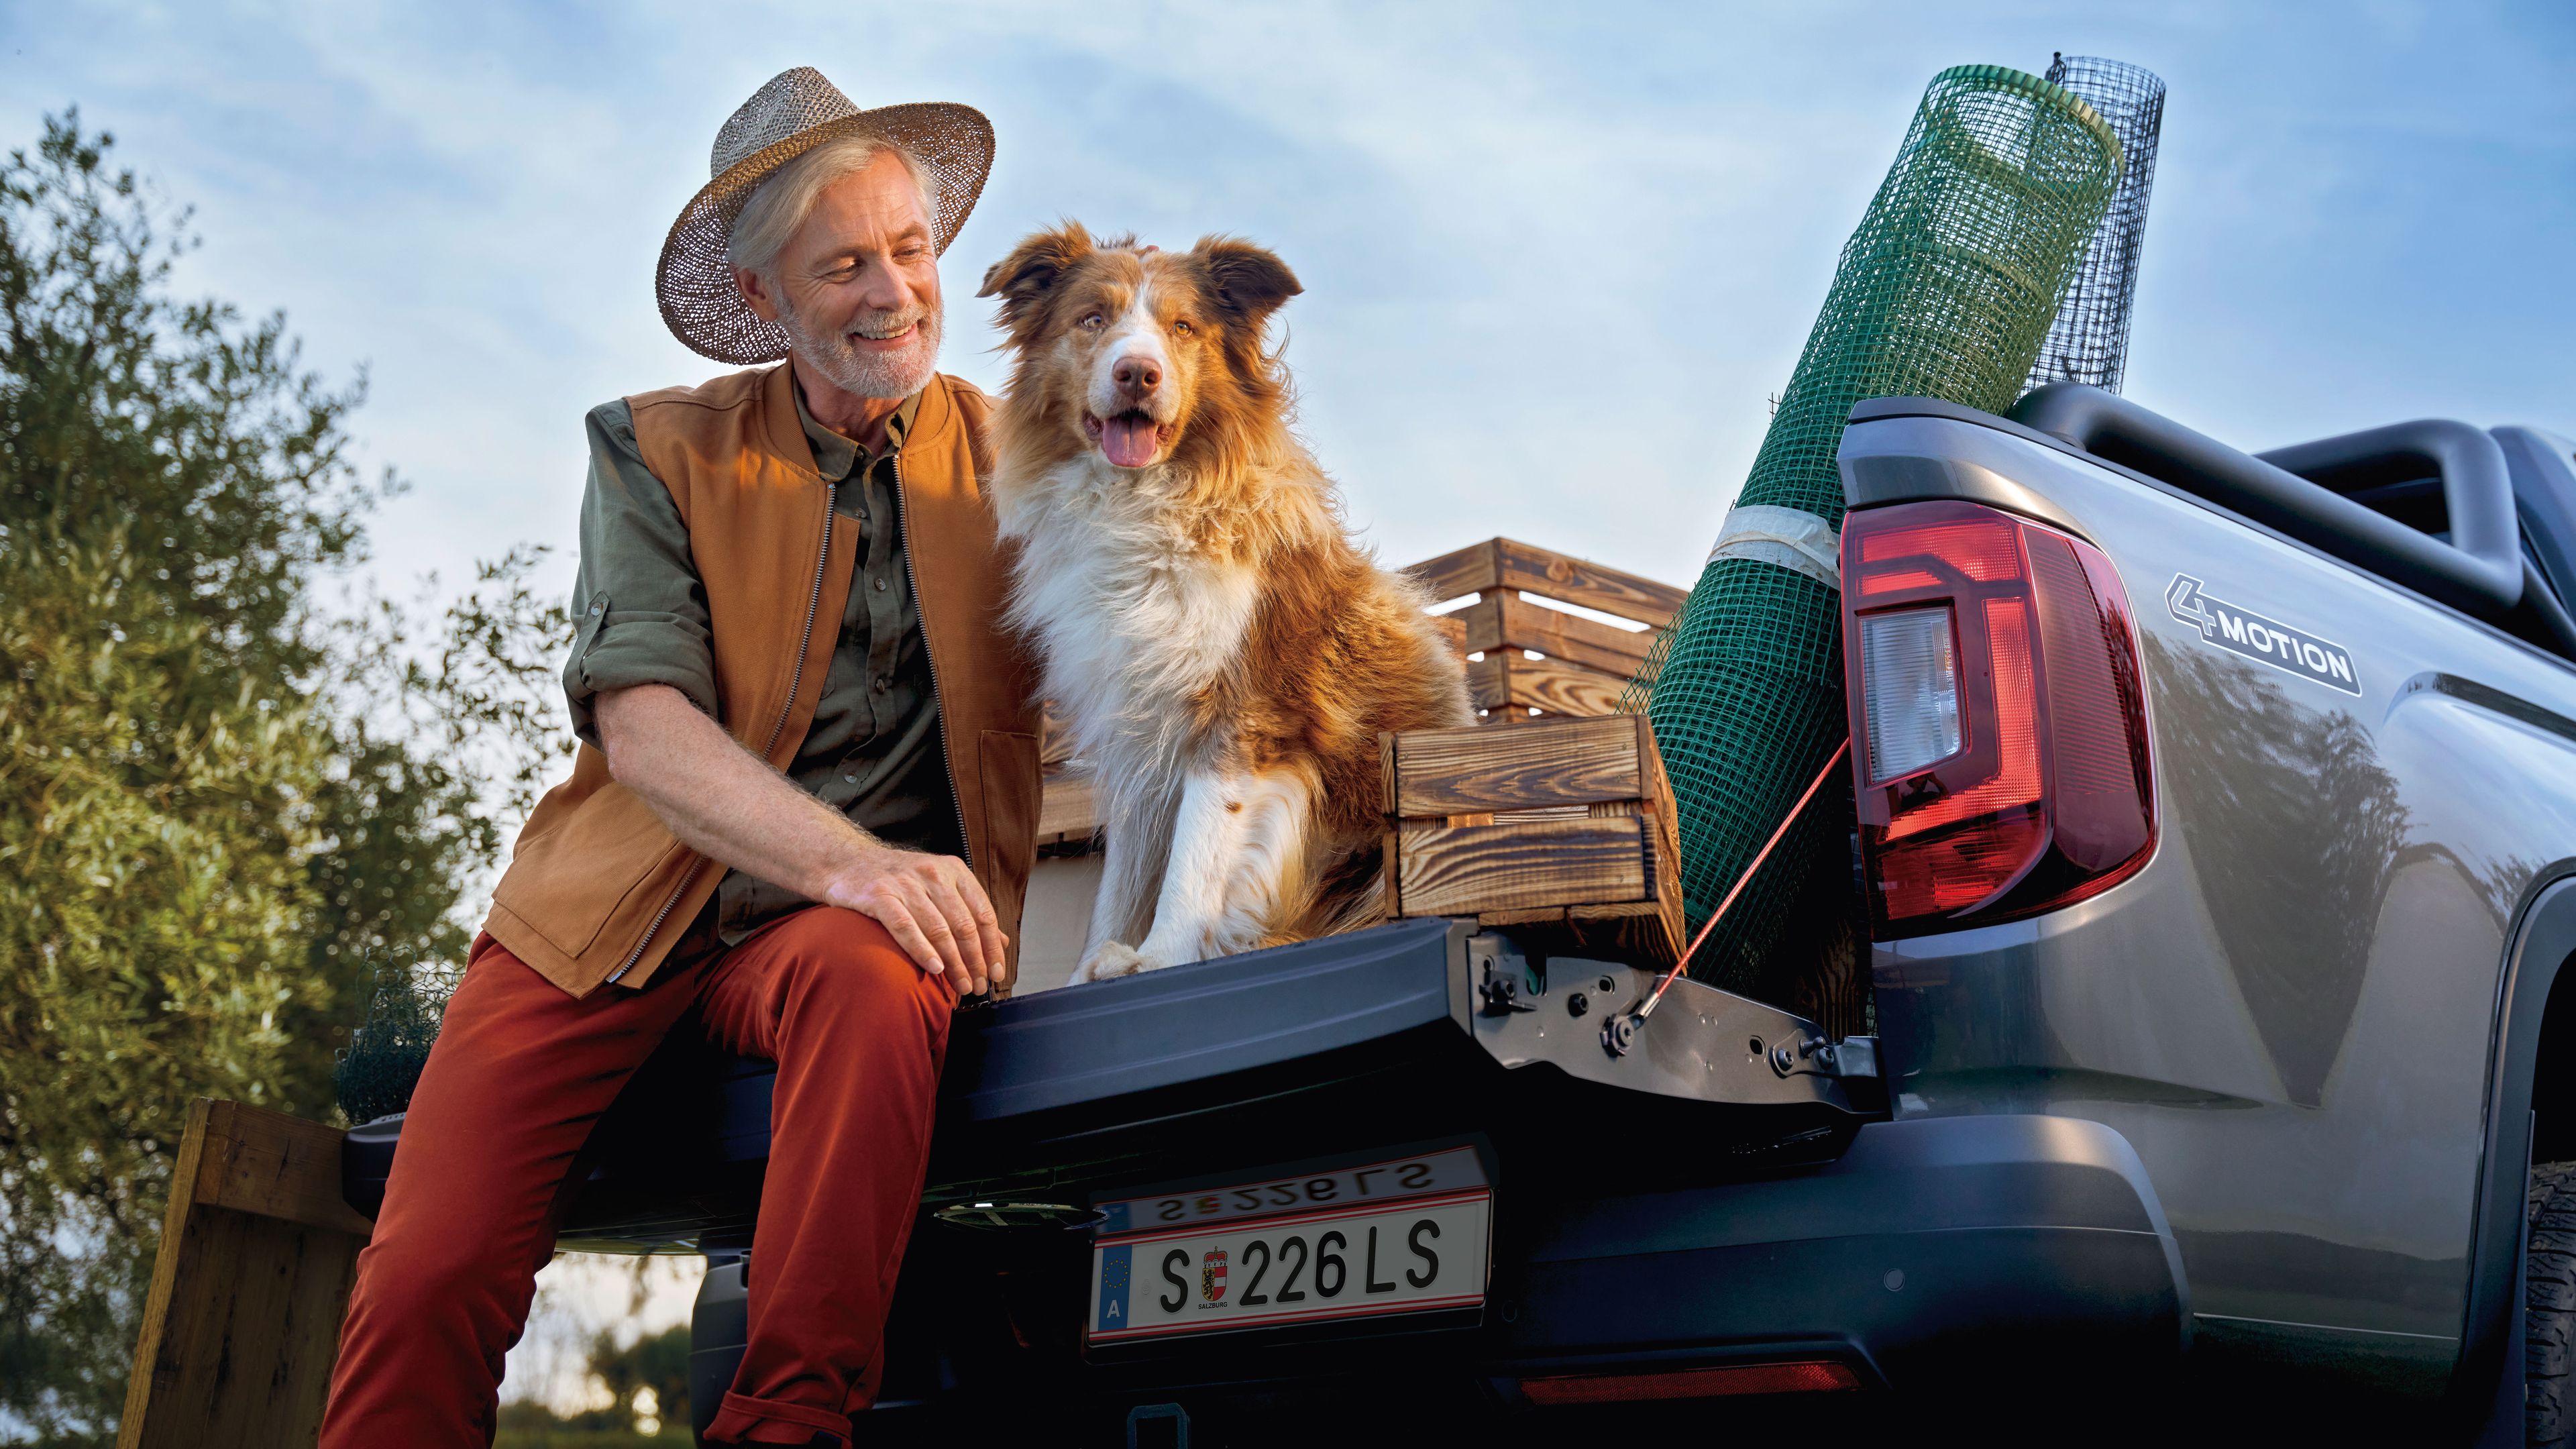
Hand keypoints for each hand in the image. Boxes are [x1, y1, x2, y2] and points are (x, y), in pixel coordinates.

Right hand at [819, 846, 1008, 995]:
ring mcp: (905, 883)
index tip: (996, 973)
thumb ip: (969, 911)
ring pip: (939, 929)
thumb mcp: (939, 886)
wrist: (847, 860)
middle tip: (978, 986)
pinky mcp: (878, 895)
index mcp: (954, 870)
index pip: (982, 913)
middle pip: (964, 925)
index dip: (992, 947)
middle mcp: (933, 873)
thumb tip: (1002, 942)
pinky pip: (905, 927)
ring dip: (954, 963)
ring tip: (961, 986)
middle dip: (975, 961)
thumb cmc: (898, 880)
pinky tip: (935, 968)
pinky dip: (922, 950)